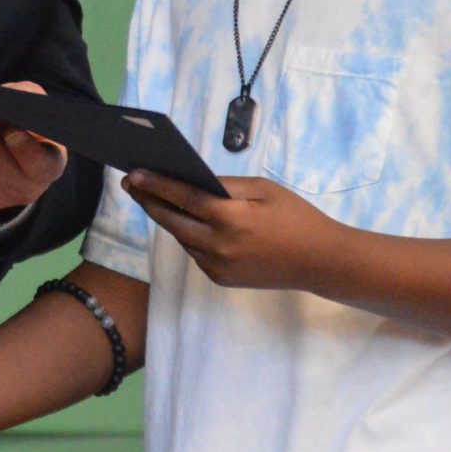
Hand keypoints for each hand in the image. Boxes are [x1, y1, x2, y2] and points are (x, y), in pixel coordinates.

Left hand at [122, 172, 338, 289]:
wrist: (319, 261)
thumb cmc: (296, 217)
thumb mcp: (264, 189)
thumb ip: (226, 186)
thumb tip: (193, 182)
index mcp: (231, 218)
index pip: (184, 198)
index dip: (156, 184)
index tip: (134, 173)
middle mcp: (218, 245)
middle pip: (172, 220)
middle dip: (149, 201)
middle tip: (131, 184)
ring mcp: (217, 266)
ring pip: (182, 238)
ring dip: (167, 218)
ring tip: (152, 199)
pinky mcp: (220, 278)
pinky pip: (196, 253)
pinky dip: (188, 236)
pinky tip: (182, 221)